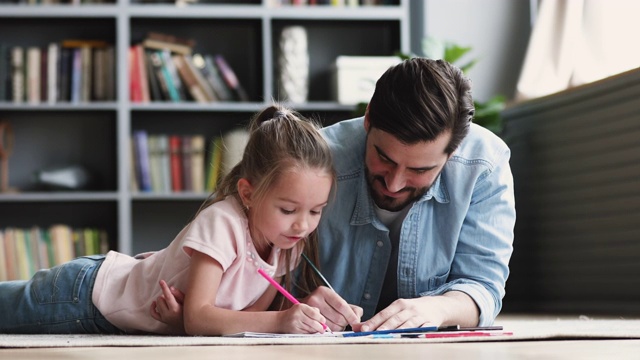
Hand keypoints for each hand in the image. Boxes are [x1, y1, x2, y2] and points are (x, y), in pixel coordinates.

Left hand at [150, 280, 185, 333]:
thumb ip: (179, 295)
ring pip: (157, 304)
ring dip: (161, 300)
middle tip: (171, 296)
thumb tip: (170, 288)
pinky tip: (155, 303)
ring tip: (168, 300)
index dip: (164, 288)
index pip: (168, 296)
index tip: (161, 281)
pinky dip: (152, 307)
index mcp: (175, 309)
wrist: (189, 324)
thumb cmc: (189, 311)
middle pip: (160, 299)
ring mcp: (164, 318)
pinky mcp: (162, 320)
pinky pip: (153, 313)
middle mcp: (168, 314)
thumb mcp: (187, 302)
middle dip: (164, 295)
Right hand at [278, 303, 327, 333]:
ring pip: (310, 329)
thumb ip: (313, 311)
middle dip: (320, 327)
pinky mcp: (294, 331)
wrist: (281, 320)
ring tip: (316, 330)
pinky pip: (306, 333)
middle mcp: (297, 314)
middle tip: (323, 329)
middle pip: (313, 323)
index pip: (314, 314)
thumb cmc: (296, 313)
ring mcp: (295, 323)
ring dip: (315, 331)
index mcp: (300, 307)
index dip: (321, 319)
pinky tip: (309, 331)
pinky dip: (310, 333)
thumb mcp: (303, 308)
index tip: (324, 321)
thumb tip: (323, 321)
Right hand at [302, 286, 362, 330]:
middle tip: (345, 322)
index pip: (341, 305)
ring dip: (339, 327)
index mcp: (324, 291)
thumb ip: (351, 308)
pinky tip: (331, 326)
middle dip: (345, 322)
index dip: (350, 315)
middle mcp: (315, 299)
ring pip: (331, 326)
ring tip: (338, 323)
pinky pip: (323, 330)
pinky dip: (331, 331)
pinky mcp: (304, 320)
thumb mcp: (336, 300)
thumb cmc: (324, 303)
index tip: (356, 322)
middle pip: (337, 317)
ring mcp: (308, 310)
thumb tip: (357, 318)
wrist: (304, 305)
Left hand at [353, 292, 478, 331]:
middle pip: (394, 319)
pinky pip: (423, 329)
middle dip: (383, 327)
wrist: (438, 305)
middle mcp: (409, 309)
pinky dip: (417, 333)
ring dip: (398, 331)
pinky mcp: (430, 323)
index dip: (373, 322)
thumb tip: (359, 327)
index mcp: (399, 304)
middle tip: (373, 334)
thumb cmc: (413, 309)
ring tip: (389, 338)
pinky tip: (410, 338)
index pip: (383, 314)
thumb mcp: (398, 310)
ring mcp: (420, 316)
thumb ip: (380, 319)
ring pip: (407, 325)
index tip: (363, 329)